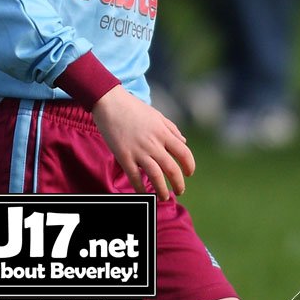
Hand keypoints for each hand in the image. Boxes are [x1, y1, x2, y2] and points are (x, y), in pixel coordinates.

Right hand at [92, 85, 194, 200]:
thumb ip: (171, 128)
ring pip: (155, 176)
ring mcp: (138, 151)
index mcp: (163, 132)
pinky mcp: (124, 156)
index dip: (189, 165)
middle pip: (172, 168)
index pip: (184, 152)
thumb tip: (184, 141)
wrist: (110, 103)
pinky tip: (144, 194)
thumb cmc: (133, 108)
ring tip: (164, 197)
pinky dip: (140, 188)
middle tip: (179, 191)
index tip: (189, 173)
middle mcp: (153, 143)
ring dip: (162, 190)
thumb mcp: (157, 115)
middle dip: (178, 183)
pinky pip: (134, 177)